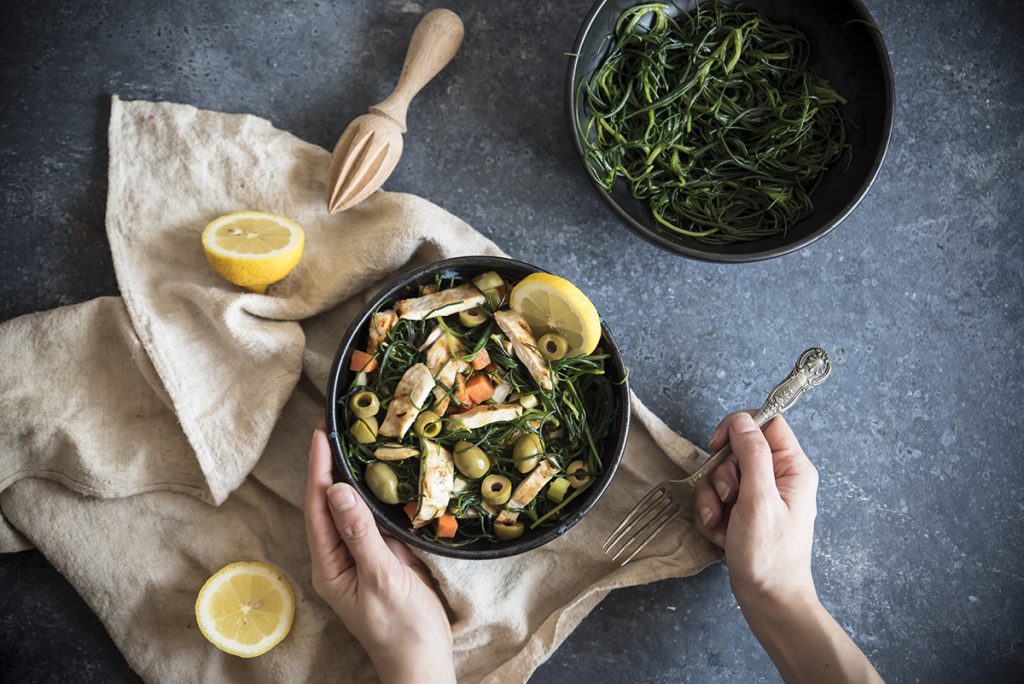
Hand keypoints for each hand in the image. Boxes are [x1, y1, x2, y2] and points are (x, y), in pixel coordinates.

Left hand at [304, 428, 455, 683]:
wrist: (423, 659)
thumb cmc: (401, 626)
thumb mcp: (381, 577)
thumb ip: (359, 533)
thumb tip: (338, 490)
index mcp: (328, 566)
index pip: (317, 508)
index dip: (318, 470)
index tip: (322, 435)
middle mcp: (337, 558)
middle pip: (327, 505)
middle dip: (329, 466)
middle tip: (336, 427)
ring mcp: (358, 558)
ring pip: (349, 509)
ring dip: (350, 476)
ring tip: (354, 441)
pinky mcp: (380, 558)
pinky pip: (370, 520)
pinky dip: (374, 495)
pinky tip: (381, 476)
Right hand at [693, 412, 818, 607]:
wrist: (768, 600)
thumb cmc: (770, 557)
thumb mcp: (759, 500)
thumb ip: (752, 455)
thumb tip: (742, 421)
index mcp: (792, 469)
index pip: (765, 423)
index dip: (738, 428)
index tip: (718, 446)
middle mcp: (778, 478)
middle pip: (737, 450)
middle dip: (721, 475)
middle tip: (728, 499)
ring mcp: (760, 496)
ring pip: (721, 475)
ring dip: (712, 500)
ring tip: (722, 525)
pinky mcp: (744, 512)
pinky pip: (716, 499)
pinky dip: (712, 515)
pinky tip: (721, 534)